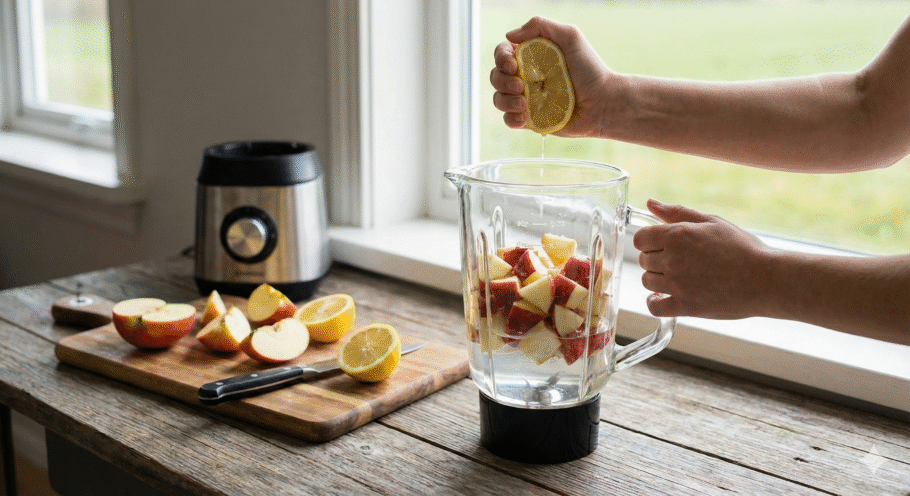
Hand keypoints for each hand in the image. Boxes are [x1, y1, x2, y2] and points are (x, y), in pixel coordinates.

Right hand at [490, 16, 615, 136]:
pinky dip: (511, 118)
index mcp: (531, 56)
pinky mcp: (531, 120)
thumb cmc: (590, 69)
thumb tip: (509, 35)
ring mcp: (527, 99)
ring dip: (506, 100)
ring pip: (498, 99)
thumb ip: (540, 26)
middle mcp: (526, 77)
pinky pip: (508, 120)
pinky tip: (525, 116)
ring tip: (525, 103)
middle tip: (521, 86)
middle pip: (496, 76)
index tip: (513, 64)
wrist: (602, 103)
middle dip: (502, 81)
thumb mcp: (569, 36)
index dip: (501, 57)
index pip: (502, 53)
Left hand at [633, 199, 771, 318]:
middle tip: (679, 260)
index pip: (640, 238)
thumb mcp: (711, 222)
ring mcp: (677, 285)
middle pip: (643, 260)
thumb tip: (651, 204)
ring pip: (647, 282)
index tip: (662, 244)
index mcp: (676, 236)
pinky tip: (665, 297)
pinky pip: (654, 307)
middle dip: (656, 258)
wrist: (766, 279)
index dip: (650, 240)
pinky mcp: (685, 306)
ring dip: (658, 279)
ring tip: (678, 277)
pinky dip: (655, 302)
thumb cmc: (742, 248)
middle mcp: (672, 260)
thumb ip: (676, 212)